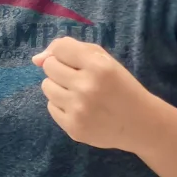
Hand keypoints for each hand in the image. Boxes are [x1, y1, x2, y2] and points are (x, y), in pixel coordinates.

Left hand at [33, 37, 157, 151]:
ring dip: (59, 88)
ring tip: (79, 94)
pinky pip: (51, 107)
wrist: (140, 124)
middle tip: (79, 79)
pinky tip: (81, 109)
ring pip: (46, 86)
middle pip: (49, 66)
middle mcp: (86, 86)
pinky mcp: (73, 127)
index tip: (76, 62)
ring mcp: (78, 109)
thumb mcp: (104, 61)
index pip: (60, 48)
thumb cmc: (121, 87)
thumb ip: (71, 49)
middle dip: (61, 70)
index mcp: (98, 66)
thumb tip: (35, 58)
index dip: (65, 54)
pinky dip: (62, 106)